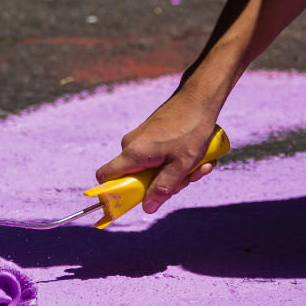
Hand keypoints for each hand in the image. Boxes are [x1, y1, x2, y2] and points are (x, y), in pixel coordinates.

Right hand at [95, 88, 219, 213]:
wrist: (199, 96)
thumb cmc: (192, 128)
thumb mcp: (182, 164)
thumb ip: (164, 188)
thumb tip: (147, 208)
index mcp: (133, 153)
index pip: (105, 176)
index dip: (114, 192)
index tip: (135, 199)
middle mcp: (131, 146)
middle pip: (136, 178)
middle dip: (163, 184)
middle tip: (187, 177)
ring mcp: (141, 140)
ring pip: (152, 169)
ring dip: (176, 172)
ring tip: (200, 164)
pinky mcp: (151, 135)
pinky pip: (158, 157)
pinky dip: (176, 161)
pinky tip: (197, 157)